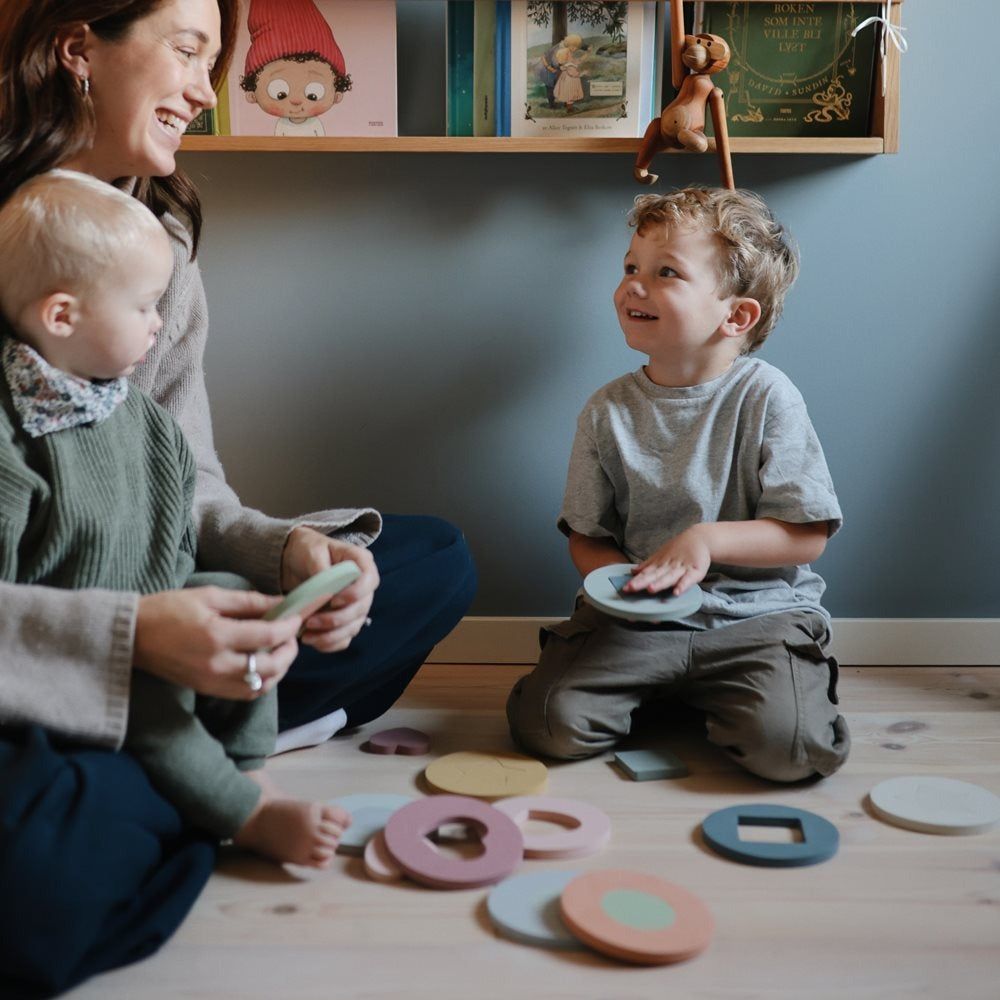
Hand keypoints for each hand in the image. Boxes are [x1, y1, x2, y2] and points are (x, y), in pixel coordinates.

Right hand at [134, 587, 302, 698]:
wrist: (132, 636)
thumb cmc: (168, 609)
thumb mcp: (209, 596)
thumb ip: (248, 601)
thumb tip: (281, 602)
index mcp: (218, 635)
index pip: (268, 636)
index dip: (289, 627)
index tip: (297, 617)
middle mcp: (217, 664)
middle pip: (271, 667)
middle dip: (289, 651)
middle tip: (292, 636)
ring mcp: (212, 681)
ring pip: (261, 685)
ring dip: (279, 670)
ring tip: (281, 651)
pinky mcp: (207, 690)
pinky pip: (245, 694)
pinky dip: (261, 682)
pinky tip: (263, 666)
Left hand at [280, 526, 378, 652]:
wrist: (295, 561)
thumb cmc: (307, 549)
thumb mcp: (312, 550)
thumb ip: (321, 567)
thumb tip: (326, 589)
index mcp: (361, 562)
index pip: (369, 581)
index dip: (355, 594)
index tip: (333, 600)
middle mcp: (363, 586)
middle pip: (361, 609)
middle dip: (336, 620)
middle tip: (310, 622)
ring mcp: (356, 605)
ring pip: (353, 627)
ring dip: (331, 635)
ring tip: (307, 636)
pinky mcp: (345, 620)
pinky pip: (344, 638)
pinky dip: (330, 643)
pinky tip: (313, 641)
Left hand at [627, 526, 710, 596]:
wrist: (699, 537)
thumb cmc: (679, 549)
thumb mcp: (661, 556)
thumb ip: (648, 565)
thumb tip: (633, 571)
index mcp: (660, 564)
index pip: (646, 574)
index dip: (635, 581)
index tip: (624, 588)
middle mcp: (668, 567)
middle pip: (654, 576)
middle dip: (642, 582)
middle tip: (630, 588)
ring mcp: (682, 568)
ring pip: (669, 577)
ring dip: (660, 583)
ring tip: (650, 589)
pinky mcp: (695, 571)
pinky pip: (688, 579)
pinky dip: (683, 585)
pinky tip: (677, 592)